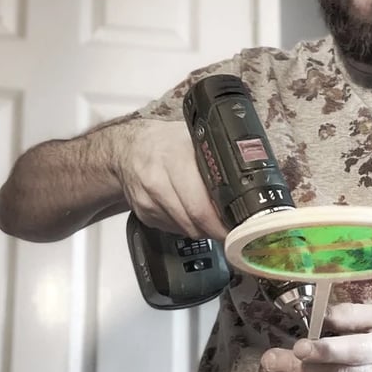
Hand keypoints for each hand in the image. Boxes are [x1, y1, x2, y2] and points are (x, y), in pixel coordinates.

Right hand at [113, 119, 226, 238]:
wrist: (129, 149)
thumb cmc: (165, 143)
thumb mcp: (194, 142)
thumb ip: (216, 163)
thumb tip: (243, 189)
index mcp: (174, 159)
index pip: (200, 205)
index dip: (221, 222)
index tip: (238, 227)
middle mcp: (157, 180)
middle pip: (194, 221)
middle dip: (217, 230)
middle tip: (232, 230)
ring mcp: (148, 200)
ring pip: (185, 229)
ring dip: (203, 229)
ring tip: (213, 220)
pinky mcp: (143, 213)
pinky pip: (173, 229)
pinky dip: (187, 226)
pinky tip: (190, 213)